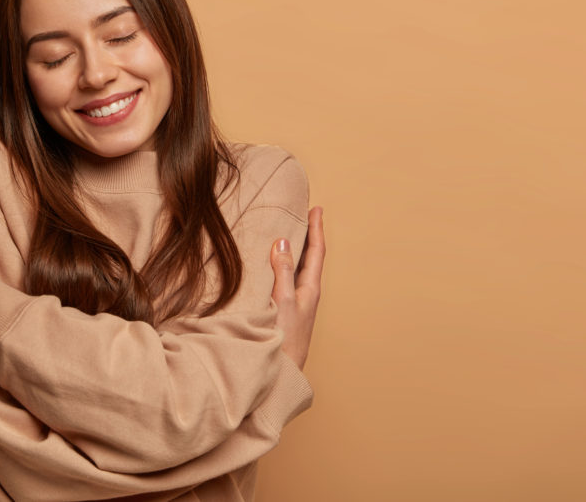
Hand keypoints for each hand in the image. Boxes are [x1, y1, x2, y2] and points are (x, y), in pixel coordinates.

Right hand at [270, 206, 324, 369]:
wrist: (280, 376)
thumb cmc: (285, 341)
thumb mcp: (284, 301)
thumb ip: (283, 271)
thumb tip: (284, 241)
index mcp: (310, 290)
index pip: (316, 252)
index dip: (316, 229)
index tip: (316, 208)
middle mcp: (304, 295)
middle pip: (308, 258)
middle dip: (306, 235)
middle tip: (302, 215)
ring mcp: (294, 304)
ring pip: (296, 269)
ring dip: (294, 250)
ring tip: (287, 234)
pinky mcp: (283, 312)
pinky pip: (284, 280)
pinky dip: (280, 266)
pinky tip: (269, 267)